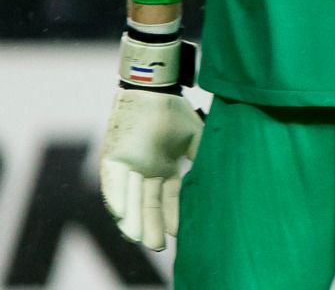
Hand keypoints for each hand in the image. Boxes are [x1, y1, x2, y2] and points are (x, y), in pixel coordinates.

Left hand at [100, 87, 201, 250]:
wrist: (154, 89)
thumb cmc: (175, 111)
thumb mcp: (195, 138)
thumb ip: (202, 158)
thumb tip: (218, 179)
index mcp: (165, 167)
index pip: (170, 198)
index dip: (173, 215)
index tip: (179, 234)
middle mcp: (146, 171)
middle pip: (149, 203)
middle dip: (151, 225)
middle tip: (156, 248)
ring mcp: (129, 165)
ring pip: (130, 198)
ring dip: (132, 218)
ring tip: (137, 239)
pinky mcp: (113, 157)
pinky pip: (112, 182)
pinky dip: (116, 198)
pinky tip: (120, 214)